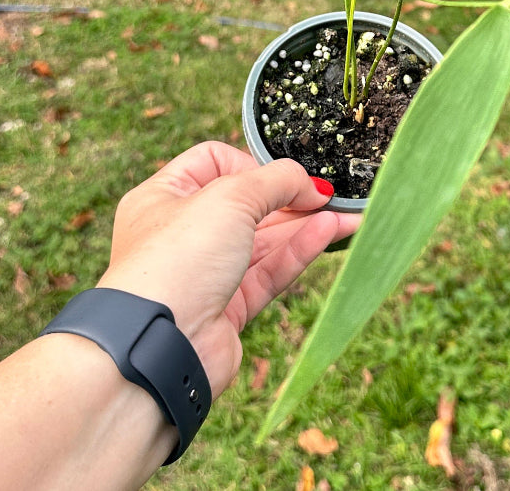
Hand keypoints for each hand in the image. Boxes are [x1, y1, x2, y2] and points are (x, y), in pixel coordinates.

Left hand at [97, 142, 358, 397]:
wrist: (160, 347)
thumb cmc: (179, 257)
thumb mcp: (230, 197)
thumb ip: (277, 181)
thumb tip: (311, 184)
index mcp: (164, 196)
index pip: (214, 162)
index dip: (251, 164)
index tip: (282, 175)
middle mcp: (182, 233)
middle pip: (246, 204)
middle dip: (290, 197)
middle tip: (330, 195)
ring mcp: (206, 272)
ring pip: (264, 240)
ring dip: (305, 224)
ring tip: (348, 214)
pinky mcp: (228, 308)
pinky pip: (270, 272)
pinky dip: (300, 251)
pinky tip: (330, 233)